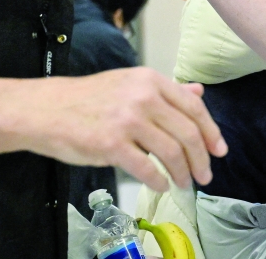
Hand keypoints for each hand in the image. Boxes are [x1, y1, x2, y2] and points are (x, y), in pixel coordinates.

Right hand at [0, 68, 226, 192]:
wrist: (45, 109)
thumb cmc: (87, 98)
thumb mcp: (129, 84)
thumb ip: (165, 91)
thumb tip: (197, 92)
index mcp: (150, 80)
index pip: (193, 107)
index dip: (211, 132)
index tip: (219, 150)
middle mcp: (143, 97)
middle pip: (187, 132)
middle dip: (201, 158)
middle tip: (205, 175)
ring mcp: (127, 120)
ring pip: (171, 152)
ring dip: (183, 172)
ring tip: (184, 182)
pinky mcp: (111, 144)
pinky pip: (146, 168)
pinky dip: (158, 180)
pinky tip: (160, 185)